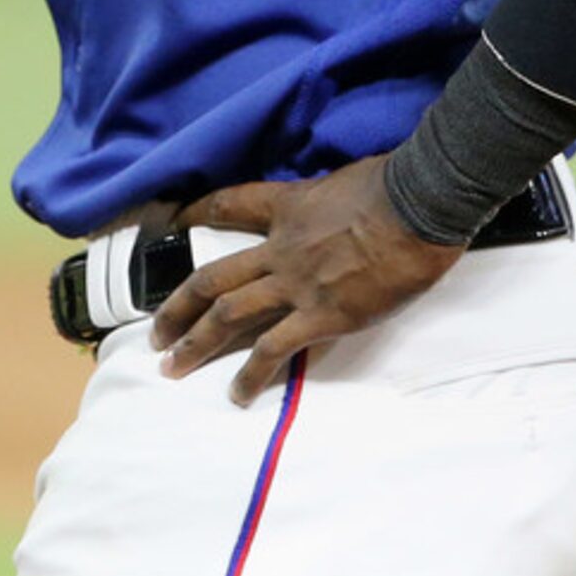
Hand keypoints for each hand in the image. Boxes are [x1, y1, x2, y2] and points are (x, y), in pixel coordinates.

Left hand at [148, 155, 463, 404]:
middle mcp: (279, 249)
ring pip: (229, 315)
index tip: (174, 221)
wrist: (419, 203)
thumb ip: (329, 200)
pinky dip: (252, 375)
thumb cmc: (394, 184)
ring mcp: (296, 284)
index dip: (197, 212)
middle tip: (156, 333)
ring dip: (196, 345)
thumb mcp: (345, 180)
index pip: (230, 205)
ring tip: (172, 367)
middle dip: (177, 308)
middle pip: (211, 278)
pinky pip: (275, 349)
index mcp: (286, 207)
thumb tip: (338, 205)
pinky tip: (237, 395)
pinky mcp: (323, 316)